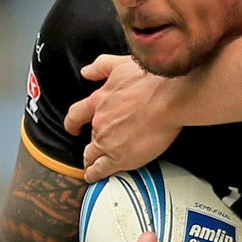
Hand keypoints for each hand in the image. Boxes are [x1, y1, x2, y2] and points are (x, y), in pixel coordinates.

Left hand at [64, 54, 185, 181]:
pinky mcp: (119, 157)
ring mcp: (107, 141)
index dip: (73, 124)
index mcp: (99, 100)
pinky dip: (95, 174)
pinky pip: (100, 170)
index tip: (73, 129)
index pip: (77, 115)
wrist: (168, 97)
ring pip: (92, 155)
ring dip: (91, 161)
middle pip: (88, 138)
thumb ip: (101, 67)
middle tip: (92, 152)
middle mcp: (99, 122)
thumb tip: (86, 72)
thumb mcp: (121, 64)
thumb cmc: (151, 80)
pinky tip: (94, 177)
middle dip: (90, 145)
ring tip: (92, 168)